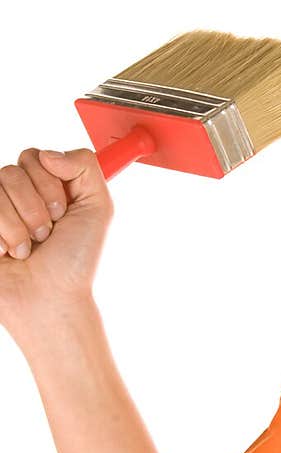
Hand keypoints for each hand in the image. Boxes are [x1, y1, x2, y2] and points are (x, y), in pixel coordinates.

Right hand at [0, 147, 113, 333]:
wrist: (50, 299)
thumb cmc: (75, 261)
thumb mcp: (99, 208)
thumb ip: (85, 166)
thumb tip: (48, 153)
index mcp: (48, 186)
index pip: (35, 156)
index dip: (50, 183)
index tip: (63, 211)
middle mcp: (19, 196)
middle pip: (13, 171)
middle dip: (36, 207)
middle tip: (47, 233)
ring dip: (19, 226)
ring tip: (29, 248)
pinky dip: (2, 236)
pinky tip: (9, 253)